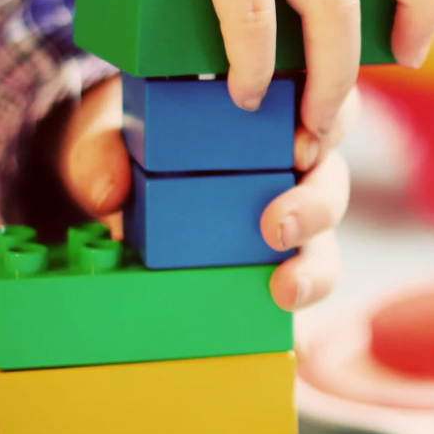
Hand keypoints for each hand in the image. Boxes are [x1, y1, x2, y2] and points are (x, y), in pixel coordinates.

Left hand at [57, 76, 356, 309]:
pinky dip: (304, 301)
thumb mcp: (110, 137)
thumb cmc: (132, 144)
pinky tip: (292, 324)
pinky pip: (304, 280)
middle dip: (316, 205)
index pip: (323, 109)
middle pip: (331, 179)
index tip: (299, 149)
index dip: (328, 126)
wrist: (118, 187)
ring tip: (286, 287)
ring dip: (315, 265)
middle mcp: (293, 164)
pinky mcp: (279, 261)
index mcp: (271, 113)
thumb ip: (101, 153)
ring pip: (326, 238)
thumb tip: (107, 192)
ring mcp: (290, 216)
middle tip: (278, 225)